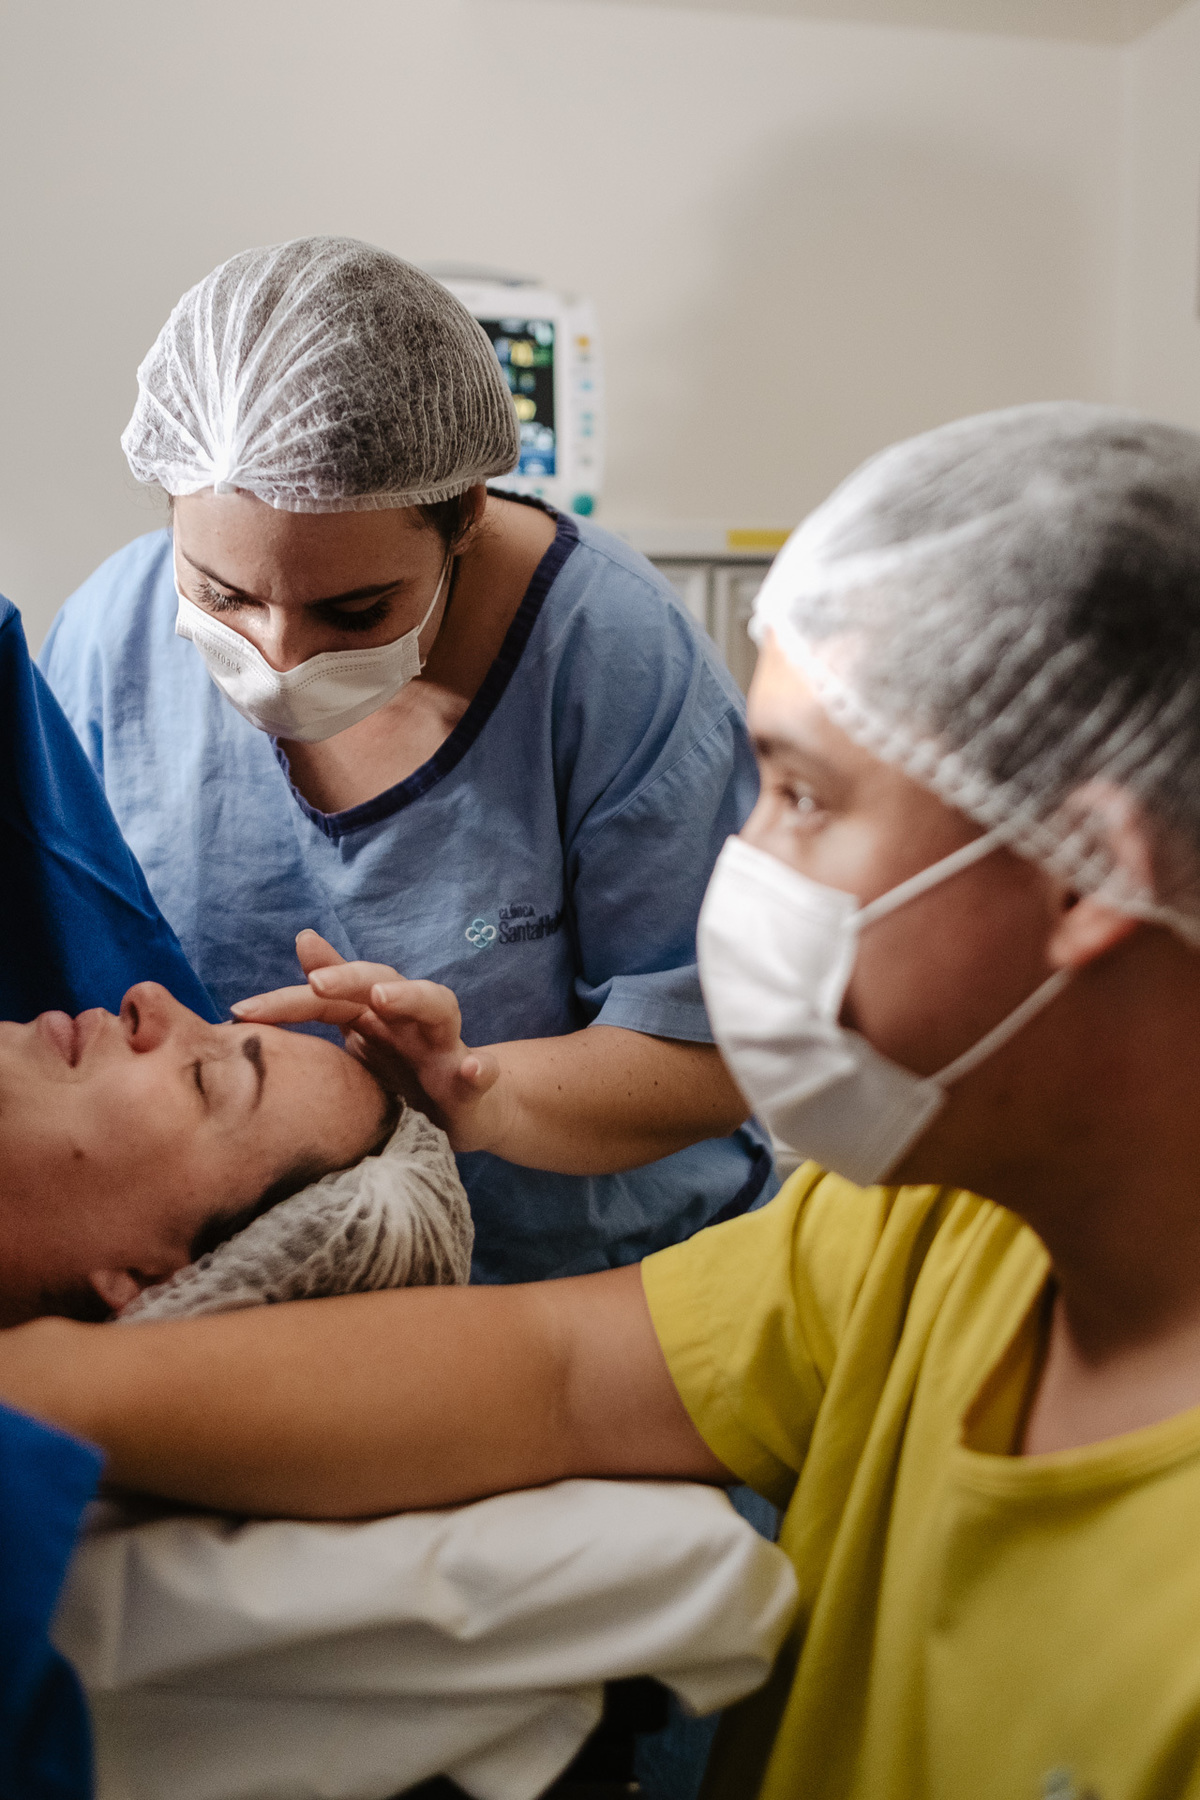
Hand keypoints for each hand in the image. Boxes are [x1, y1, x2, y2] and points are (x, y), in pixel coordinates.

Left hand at [232, 931, 502, 1148]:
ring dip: (411, 997)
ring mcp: (444, 1047)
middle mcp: (410, 1019)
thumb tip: (303, 939)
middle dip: (350, 977)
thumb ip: (330, 996)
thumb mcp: (364, 1031)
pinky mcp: (472, 1082)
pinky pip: (480, 1072)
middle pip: (382, 982)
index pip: (328, 997)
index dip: (288, 1000)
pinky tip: (473, 1070)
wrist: (468, 1108)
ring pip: (437, 1007)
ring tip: (383, 998)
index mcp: (376, 1014)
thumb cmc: (408, 1068)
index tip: (243, 1011)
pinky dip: (480, 1069)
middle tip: (317, 982)